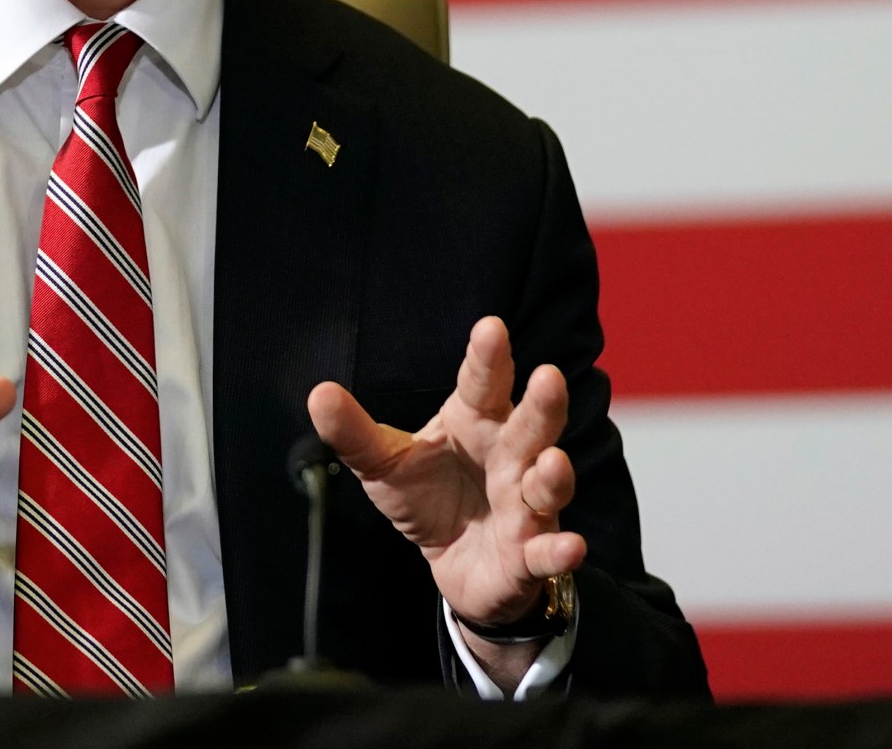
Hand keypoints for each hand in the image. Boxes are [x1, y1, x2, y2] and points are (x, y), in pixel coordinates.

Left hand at [306, 317, 585, 632]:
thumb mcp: (384, 465)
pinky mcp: (531, 553)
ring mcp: (526, 504)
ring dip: (553, 475)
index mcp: (476, 422)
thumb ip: (355, 433)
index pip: (483, 384)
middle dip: (542, 405)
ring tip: (551, 460)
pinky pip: (549, 552)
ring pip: (546, 485)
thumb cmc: (426, 498)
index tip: (490, 327)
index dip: (488, 358)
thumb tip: (319, 394)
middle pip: (530, 426)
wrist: (453, 563)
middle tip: (548, 377)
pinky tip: (572, 546)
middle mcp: (510, 457)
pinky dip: (560, 551)